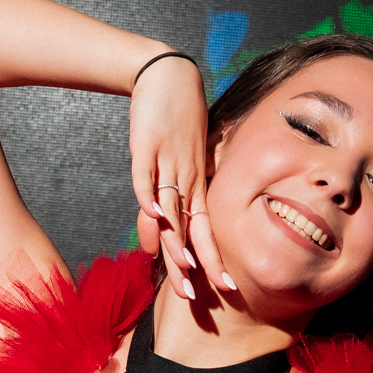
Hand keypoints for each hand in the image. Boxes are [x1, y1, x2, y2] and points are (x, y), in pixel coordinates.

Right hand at [128, 55, 229, 301]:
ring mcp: (167, 162)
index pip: (206, 232)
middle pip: (189, 229)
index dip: (215, 260)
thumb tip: (158, 238)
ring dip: (174, 238)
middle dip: (192, 264)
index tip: (226, 289)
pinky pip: (146, 173)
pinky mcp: (146, 144)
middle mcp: (187, 179)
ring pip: (171, 207)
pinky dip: (147, 193)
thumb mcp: (179, 165)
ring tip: (179, 268)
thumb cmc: (176, 125)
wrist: (169, 75)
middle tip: (195, 296)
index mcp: (197, 186)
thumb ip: (168, 202)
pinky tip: (151, 213)